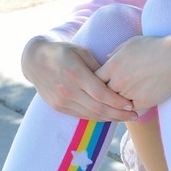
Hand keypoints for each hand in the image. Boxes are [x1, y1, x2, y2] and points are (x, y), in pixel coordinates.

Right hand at [21, 36, 138, 121]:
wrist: (35, 61)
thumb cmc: (62, 52)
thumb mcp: (81, 51)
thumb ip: (98, 67)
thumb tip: (117, 79)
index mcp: (75, 73)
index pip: (101, 93)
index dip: (117, 101)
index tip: (131, 104)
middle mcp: (67, 89)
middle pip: (98, 107)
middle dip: (119, 114)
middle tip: (135, 116)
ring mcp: (61, 100)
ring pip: (90, 114)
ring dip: (110, 118)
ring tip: (125, 118)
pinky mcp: (58, 107)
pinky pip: (81, 115)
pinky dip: (97, 117)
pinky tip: (109, 116)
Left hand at [96, 34, 170, 110]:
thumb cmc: (154, 47)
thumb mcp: (131, 43)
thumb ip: (115, 52)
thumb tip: (106, 58)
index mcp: (112, 66)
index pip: (94, 80)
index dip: (95, 82)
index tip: (99, 82)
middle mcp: (118, 81)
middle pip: (103, 94)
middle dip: (104, 94)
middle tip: (104, 96)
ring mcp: (130, 93)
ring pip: (116, 104)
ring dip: (116, 104)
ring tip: (115, 105)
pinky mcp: (143, 102)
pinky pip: (130, 110)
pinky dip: (129, 110)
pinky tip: (129, 109)